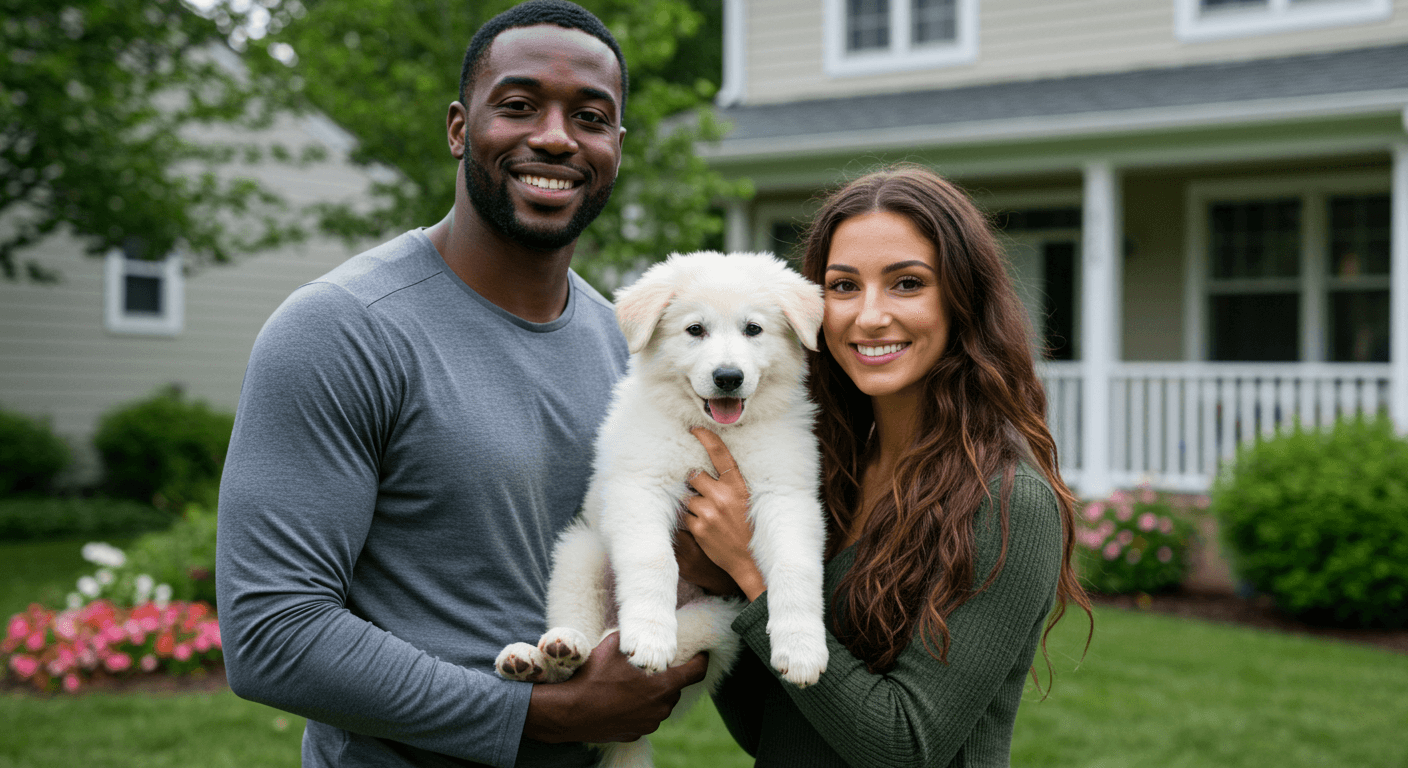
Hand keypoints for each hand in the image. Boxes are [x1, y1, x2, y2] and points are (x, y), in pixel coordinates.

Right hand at [523, 632, 707, 742]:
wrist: (569, 711)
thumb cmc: (593, 676)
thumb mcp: (614, 645)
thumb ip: (635, 637)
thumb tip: (640, 630)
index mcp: (663, 685)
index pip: (697, 672)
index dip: (702, 660)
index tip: (702, 654)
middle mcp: (661, 707)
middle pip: (675, 688)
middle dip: (668, 677)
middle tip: (653, 667)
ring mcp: (649, 723)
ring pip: (660, 704)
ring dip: (653, 694)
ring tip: (632, 683)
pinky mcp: (635, 734)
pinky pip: (644, 717)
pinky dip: (639, 708)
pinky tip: (620, 700)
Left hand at [682, 427, 765, 600]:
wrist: (750, 561)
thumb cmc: (749, 529)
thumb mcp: (747, 501)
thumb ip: (730, 485)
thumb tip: (709, 470)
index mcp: (738, 486)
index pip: (720, 454)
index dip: (706, 437)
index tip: (694, 429)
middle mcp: (723, 496)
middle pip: (694, 475)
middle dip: (693, 481)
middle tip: (701, 491)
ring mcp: (709, 512)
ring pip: (687, 497)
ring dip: (691, 503)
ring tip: (706, 514)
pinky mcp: (698, 528)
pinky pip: (684, 516)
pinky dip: (689, 519)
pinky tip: (703, 527)